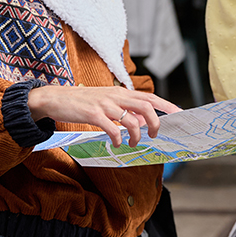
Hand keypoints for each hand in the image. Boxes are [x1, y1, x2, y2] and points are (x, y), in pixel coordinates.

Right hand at [27, 85, 179, 146]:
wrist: (56, 98)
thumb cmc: (82, 102)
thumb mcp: (107, 101)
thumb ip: (124, 108)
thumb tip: (143, 121)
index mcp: (121, 92)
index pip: (150, 97)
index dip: (167, 106)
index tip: (180, 114)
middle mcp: (116, 96)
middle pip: (147, 106)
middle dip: (156, 123)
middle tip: (154, 135)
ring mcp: (105, 104)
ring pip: (132, 120)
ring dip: (136, 136)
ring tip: (132, 143)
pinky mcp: (93, 114)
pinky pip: (113, 129)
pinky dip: (117, 139)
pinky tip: (115, 144)